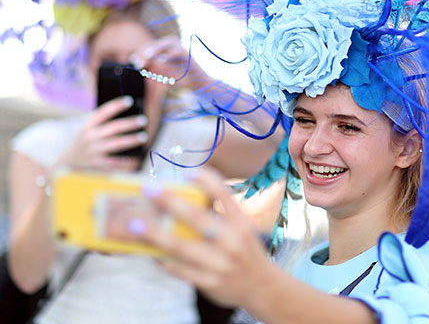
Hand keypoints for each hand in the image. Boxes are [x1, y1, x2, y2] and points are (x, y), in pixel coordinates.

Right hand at [56, 95, 147, 171]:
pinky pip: (113, 162)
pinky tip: (136, 158)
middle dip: (129, 123)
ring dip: (130, 140)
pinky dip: (125, 161)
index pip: (103, 112)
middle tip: (144, 120)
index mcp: (89, 125)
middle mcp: (90, 136)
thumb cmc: (85, 141)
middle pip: (113, 128)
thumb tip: (128, 116)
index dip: (116, 105)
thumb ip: (103, 123)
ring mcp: (93, 150)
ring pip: (115, 144)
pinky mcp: (96, 163)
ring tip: (143, 137)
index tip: (129, 100)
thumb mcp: (88, 129)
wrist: (67, 161)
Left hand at [130, 37, 209, 91]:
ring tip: (148, 55)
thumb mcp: (164, 74)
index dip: (141, 53)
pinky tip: (163, 59)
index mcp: (167, 49)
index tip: (133, 61)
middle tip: (138, 62)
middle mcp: (174, 46)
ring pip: (168, 42)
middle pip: (158, 43)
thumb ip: (153, 68)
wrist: (198, 83)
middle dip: (147, 51)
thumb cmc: (181, 78)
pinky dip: (170, 54)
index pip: (152, 47)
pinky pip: (179, 51)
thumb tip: (139, 64)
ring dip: (157, 48)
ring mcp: (182, 48)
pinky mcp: (188, 54)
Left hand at [139, 169, 274, 308]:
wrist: (263, 287)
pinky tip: (148, 251)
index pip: (224, 195)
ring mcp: (220, 263)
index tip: (187, 171)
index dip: (206, 180)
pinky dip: (162, 259)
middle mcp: (232, 241)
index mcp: (240, 222)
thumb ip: (218, 215)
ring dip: (155, 234)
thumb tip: (181, 197)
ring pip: (182, 247)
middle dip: (170, 202)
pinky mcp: (209, 283)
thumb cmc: (244, 250)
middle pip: (197, 218)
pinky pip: (179, 270)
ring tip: (134, 224)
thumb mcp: (241, 228)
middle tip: (149, 189)